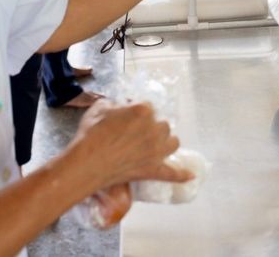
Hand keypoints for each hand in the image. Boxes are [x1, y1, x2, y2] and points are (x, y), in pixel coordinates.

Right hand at [73, 100, 192, 189]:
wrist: (87, 163)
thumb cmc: (91, 133)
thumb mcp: (101, 107)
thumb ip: (116, 104)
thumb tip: (121, 107)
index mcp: (143, 110)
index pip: (148, 106)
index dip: (137, 111)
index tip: (128, 117)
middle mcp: (155, 129)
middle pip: (162, 123)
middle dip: (151, 126)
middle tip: (134, 133)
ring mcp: (156, 151)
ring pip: (173, 142)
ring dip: (166, 142)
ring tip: (154, 144)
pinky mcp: (153, 170)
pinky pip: (173, 173)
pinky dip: (182, 175)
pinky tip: (191, 175)